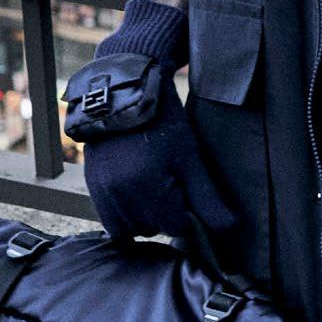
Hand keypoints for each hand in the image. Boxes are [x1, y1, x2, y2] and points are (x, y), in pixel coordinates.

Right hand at [65, 0, 234, 243]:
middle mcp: (120, 195)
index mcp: (147, 188)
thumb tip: (229, 228)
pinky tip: (136, 187)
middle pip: (152, 229)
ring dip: (143, 216)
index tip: (187, 188)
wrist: (125, 93)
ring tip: (152, 184)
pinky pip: (110, 217)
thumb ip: (208, 199)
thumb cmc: (162, 122)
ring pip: (129, 228)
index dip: (187, 211)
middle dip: (164, 213)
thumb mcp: (190, 158)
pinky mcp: (92, 186)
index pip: (175, 226)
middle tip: (170, 181)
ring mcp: (102, 191)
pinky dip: (125, 211)